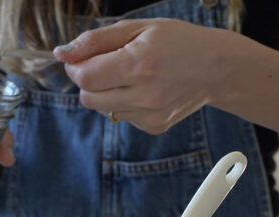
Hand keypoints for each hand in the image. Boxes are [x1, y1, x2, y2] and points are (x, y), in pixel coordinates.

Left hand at [54, 18, 231, 133]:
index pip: (85, 77)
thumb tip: (61, 53)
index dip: (76, 67)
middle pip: (88, 98)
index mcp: (138, 64)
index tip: (83, 58)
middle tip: (107, 65)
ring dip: (107, 93)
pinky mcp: (155, 126)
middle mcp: (145, 94)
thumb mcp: (138, 27)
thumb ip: (96, 40)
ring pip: (103, 110)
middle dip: (89, 81)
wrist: (216, 68)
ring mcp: (150, 115)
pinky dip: (124, 104)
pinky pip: (122, 117)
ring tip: (131, 76)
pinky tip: (144, 90)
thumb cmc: (178, 41)